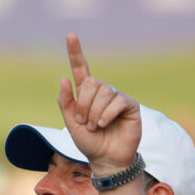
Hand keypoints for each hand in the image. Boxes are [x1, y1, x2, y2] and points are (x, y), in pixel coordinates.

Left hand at [58, 33, 140, 172]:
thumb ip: (66, 102)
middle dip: (83, 105)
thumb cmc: (89, 142)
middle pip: (90, 83)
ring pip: (103, 92)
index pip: (81, 69)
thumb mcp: (71, 123)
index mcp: (86, 94)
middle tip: (85, 122)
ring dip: (94, 114)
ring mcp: (117, 97)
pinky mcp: (130, 105)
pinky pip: (116, 101)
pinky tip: (105, 125)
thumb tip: (64, 78)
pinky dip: (107, 115)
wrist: (105, 159)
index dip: (75, 52)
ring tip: (96, 127)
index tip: (71, 35)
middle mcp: (102, 92)